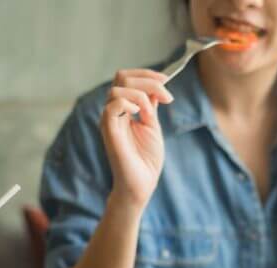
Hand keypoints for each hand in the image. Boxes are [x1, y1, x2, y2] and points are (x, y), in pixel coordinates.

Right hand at [100, 69, 173, 209]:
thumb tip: (155, 86)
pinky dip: (129, 103)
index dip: (147, 75)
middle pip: (122, 77)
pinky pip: (112, 106)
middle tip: (167, 96)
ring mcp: (109, 120)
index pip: (127, 79)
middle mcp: (113, 111)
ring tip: (151, 112)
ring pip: (117, 89)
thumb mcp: (152, 126)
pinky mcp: (108, 130)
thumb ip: (150, 106)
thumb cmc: (147, 159)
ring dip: (141, 94)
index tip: (167, 80)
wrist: (142, 183)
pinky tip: (140, 114)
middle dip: (148, 80)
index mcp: (123, 109)